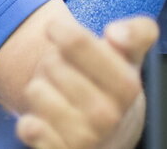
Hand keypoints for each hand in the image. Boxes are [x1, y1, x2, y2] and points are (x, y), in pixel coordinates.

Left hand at [15, 15, 157, 147]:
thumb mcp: (130, 56)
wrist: (110, 135)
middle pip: (51, 65)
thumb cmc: (112, 86)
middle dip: (51, 62)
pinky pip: (29, 128)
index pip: (78, 43)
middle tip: (65, 72)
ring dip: (39, 88)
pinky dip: (29, 123)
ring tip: (58, 95)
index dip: (62, 31)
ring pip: (36, 92)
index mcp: (126, 85)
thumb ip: (137, 32)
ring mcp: (84, 138)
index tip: (55, 28)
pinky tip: (43, 121)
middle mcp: (108, 116)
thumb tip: (117, 34)